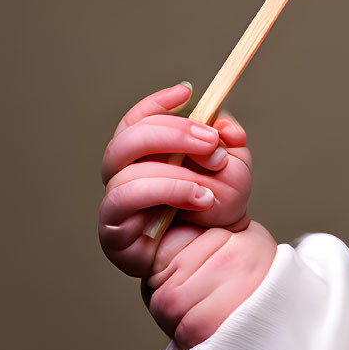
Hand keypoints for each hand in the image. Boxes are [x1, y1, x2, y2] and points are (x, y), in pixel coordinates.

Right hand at [99, 82, 276, 349]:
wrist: (223, 258)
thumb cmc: (219, 211)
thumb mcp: (233, 166)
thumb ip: (226, 137)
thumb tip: (219, 121)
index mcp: (146, 158)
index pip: (135, 122)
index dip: (155, 104)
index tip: (187, 91)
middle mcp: (124, 179)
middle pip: (127, 140)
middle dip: (173, 134)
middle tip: (211, 142)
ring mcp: (117, 208)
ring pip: (128, 172)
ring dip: (177, 173)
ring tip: (211, 188)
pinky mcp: (114, 236)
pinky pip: (125, 201)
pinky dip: (169, 192)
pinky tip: (200, 201)